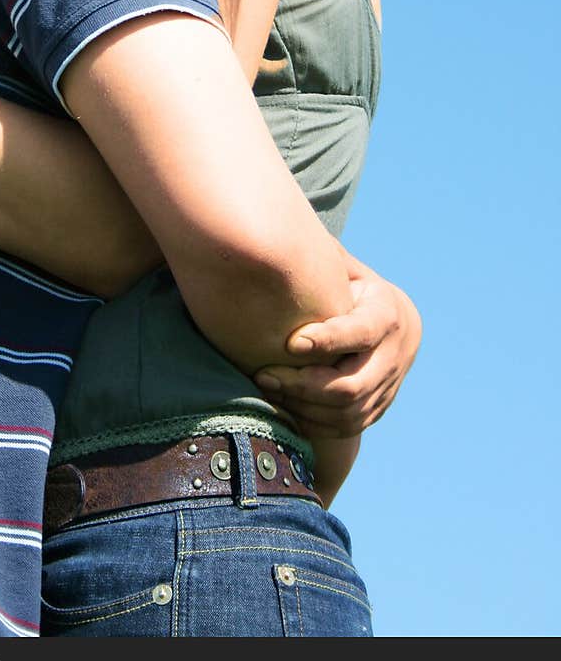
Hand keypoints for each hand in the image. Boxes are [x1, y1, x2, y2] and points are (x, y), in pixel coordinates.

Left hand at [254, 254, 421, 435]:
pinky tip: (286, 406)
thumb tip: (281, 234)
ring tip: (268, 388)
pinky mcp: (380, 409)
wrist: (396, 324)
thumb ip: (324, 260)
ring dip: (304, 406)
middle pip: (351, 385)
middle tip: (264, 374)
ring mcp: (390, 386)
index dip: (328, 340)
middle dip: (303, 384)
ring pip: (348, 412)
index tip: (290, 342)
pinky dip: (315, 422)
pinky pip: (348, 427)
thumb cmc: (354, 287)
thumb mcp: (347, 269)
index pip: (361, 332)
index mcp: (388, 312)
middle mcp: (395, 354)